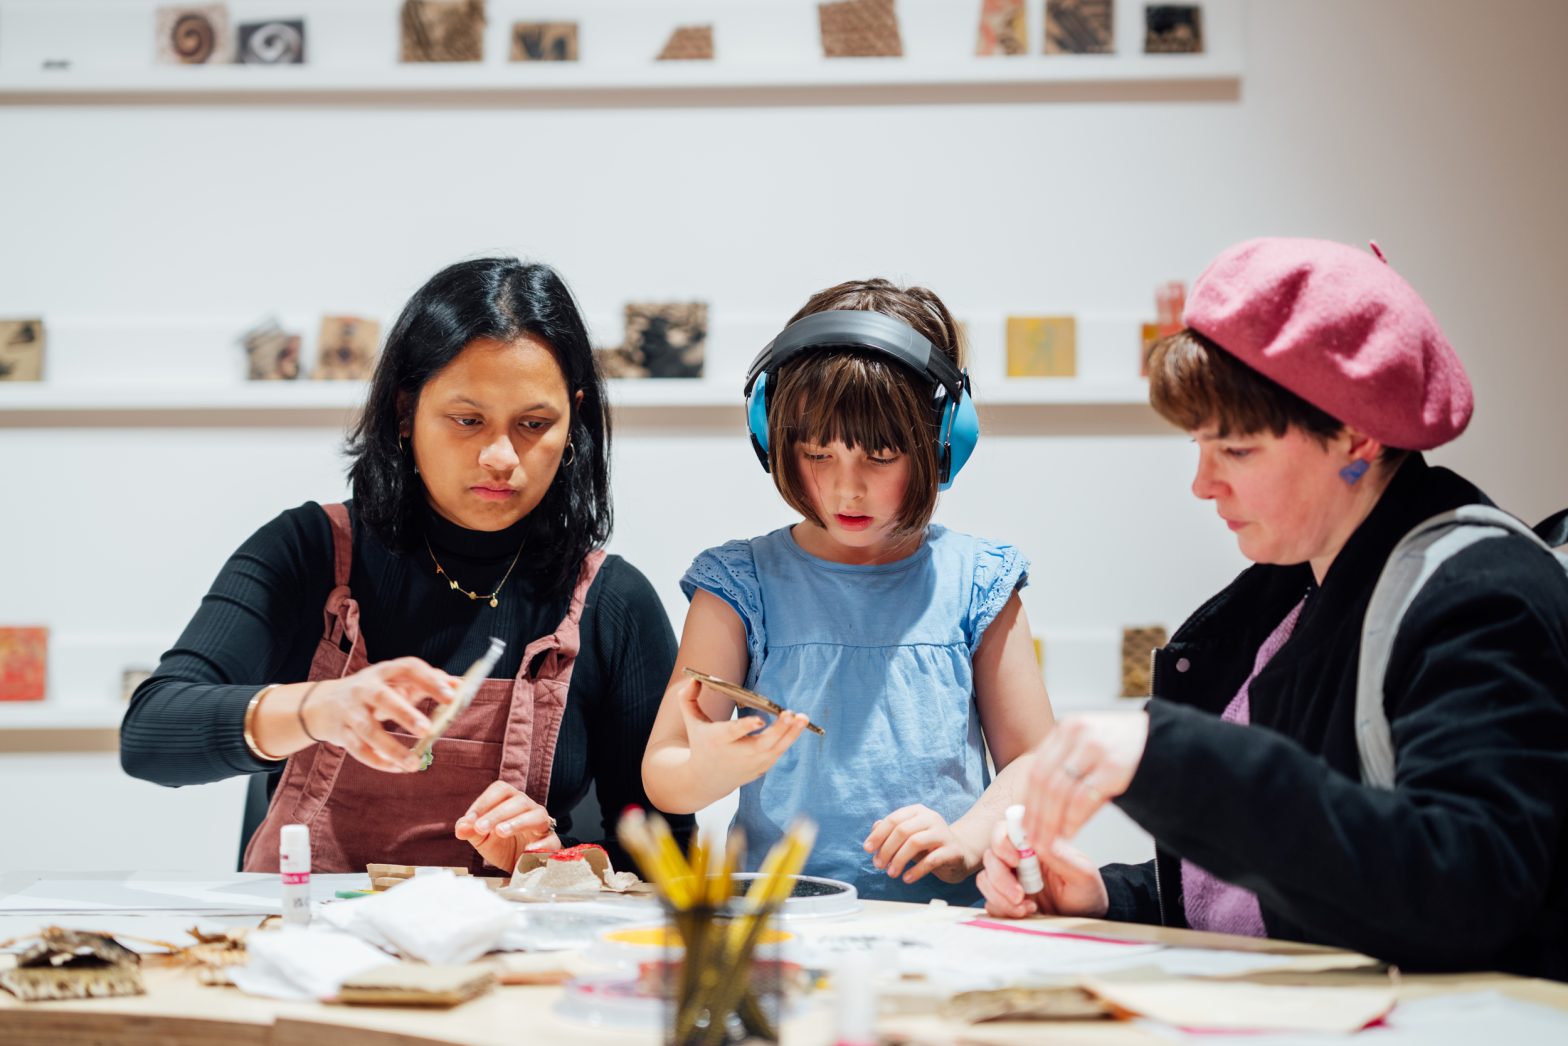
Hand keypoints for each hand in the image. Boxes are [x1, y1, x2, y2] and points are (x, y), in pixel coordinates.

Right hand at [301, 657, 456, 772]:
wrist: (324, 704)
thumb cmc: (374, 691)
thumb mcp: (396, 681)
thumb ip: (427, 682)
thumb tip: (460, 685)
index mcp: (384, 671)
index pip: (408, 668)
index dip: (430, 681)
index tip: (452, 696)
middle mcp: (364, 688)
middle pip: (383, 698)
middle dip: (404, 714)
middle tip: (427, 730)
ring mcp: (350, 711)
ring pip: (369, 731)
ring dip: (392, 748)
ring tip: (415, 763)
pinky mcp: (342, 733)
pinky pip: (359, 750)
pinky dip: (378, 762)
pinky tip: (397, 768)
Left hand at [454, 780, 561, 873]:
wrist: (518, 867)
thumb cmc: (501, 846)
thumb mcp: (482, 839)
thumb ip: (470, 831)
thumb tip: (461, 827)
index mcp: (509, 801)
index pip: (500, 790)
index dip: (484, 802)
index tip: (470, 819)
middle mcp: (528, 808)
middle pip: (518, 801)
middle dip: (497, 814)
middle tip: (480, 828)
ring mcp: (542, 824)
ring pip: (537, 815)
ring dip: (518, 822)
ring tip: (500, 832)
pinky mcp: (551, 842)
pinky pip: (551, 839)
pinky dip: (541, 844)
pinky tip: (527, 851)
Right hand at [677, 678, 809, 794]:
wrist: (707, 780)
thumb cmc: (701, 743)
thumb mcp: (691, 722)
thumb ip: (687, 699)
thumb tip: (694, 678)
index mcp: (718, 741)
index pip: (733, 733)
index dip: (747, 727)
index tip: (761, 720)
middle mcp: (738, 755)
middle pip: (762, 743)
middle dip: (778, 729)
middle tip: (791, 713)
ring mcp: (752, 764)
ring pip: (776, 749)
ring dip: (791, 733)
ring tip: (803, 717)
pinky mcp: (762, 768)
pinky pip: (779, 752)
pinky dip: (789, 739)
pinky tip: (799, 724)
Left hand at [862, 805, 981, 884]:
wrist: (961, 854)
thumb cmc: (929, 845)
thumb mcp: (908, 837)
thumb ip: (891, 832)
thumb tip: (874, 829)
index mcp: (917, 812)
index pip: (893, 820)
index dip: (878, 835)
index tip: (867, 849)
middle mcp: (931, 818)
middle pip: (902, 830)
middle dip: (886, 849)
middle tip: (879, 865)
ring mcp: (943, 833)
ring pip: (915, 842)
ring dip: (899, 859)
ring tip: (891, 873)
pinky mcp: (953, 850)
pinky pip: (932, 859)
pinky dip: (916, 870)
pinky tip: (907, 878)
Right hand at [976, 820, 1108, 918]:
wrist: (1087, 919)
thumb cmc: (1087, 892)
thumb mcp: (1082, 873)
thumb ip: (1059, 856)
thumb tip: (1036, 841)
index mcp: (1034, 844)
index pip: (1004, 830)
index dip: (1001, 842)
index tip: (1015, 861)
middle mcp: (1018, 859)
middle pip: (990, 856)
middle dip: (1000, 878)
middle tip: (1019, 895)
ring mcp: (1010, 880)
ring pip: (985, 879)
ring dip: (1000, 896)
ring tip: (1026, 908)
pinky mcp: (1005, 900)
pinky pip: (989, 901)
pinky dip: (1002, 909)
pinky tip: (1025, 913)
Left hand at [1022, 712, 1148, 855]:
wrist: (1169, 742)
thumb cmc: (1126, 751)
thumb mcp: (1090, 747)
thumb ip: (1066, 766)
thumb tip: (1037, 806)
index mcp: (1067, 728)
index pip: (1037, 768)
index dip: (1028, 800)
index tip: (1024, 824)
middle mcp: (1078, 732)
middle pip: (1044, 780)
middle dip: (1036, 815)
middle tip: (1032, 840)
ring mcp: (1096, 747)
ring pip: (1060, 792)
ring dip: (1051, 822)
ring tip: (1049, 842)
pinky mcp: (1116, 766)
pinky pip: (1083, 799)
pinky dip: (1072, 820)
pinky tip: (1069, 834)